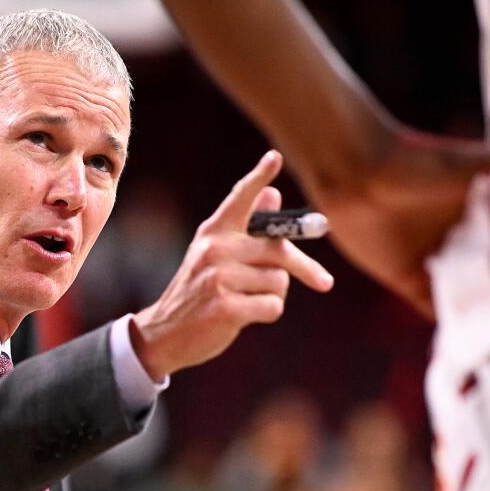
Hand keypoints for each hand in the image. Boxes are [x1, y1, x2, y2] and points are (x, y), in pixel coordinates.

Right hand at [131, 150, 333, 379]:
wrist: (165, 332)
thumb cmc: (199, 291)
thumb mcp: (216, 254)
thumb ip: (247, 228)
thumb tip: (274, 194)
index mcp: (214, 231)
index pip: (240, 199)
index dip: (258, 177)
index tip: (275, 159)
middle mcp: (215, 248)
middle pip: (279, 250)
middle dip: (304, 268)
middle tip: (324, 282)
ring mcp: (218, 277)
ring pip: (279, 281)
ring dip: (274, 295)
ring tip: (249, 300)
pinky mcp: (224, 307)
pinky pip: (273, 306)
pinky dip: (268, 313)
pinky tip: (246, 316)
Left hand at [302, 124, 489, 317]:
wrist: (355, 170)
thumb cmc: (416, 160)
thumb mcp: (472, 163)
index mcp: (483, 216)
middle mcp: (463, 240)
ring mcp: (436, 261)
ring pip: (466, 297)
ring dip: (481, 317)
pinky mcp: (406, 278)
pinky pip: (431, 308)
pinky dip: (446, 327)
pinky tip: (468, 349)